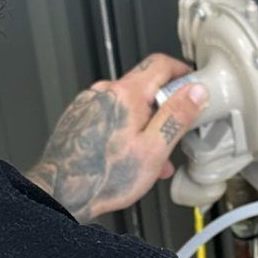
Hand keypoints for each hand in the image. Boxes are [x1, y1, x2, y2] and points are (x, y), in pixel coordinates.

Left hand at [28, 55, 208, 221]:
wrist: (61, 193)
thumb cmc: (102, 177)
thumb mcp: (153, 149)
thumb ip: (177, 116)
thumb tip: (196, 92)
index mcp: (125, 94)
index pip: (160, 63)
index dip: (182, 72)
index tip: (192, 85)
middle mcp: (103, 92)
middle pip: (144, 87)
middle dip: (164, 109)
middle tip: (174, 132)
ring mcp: (88, 104)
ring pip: (127, 106)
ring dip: (144, 125)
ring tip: (151, 155)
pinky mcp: (78, 119)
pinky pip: (109, 116)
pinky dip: (124, 130)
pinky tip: (128, 156)